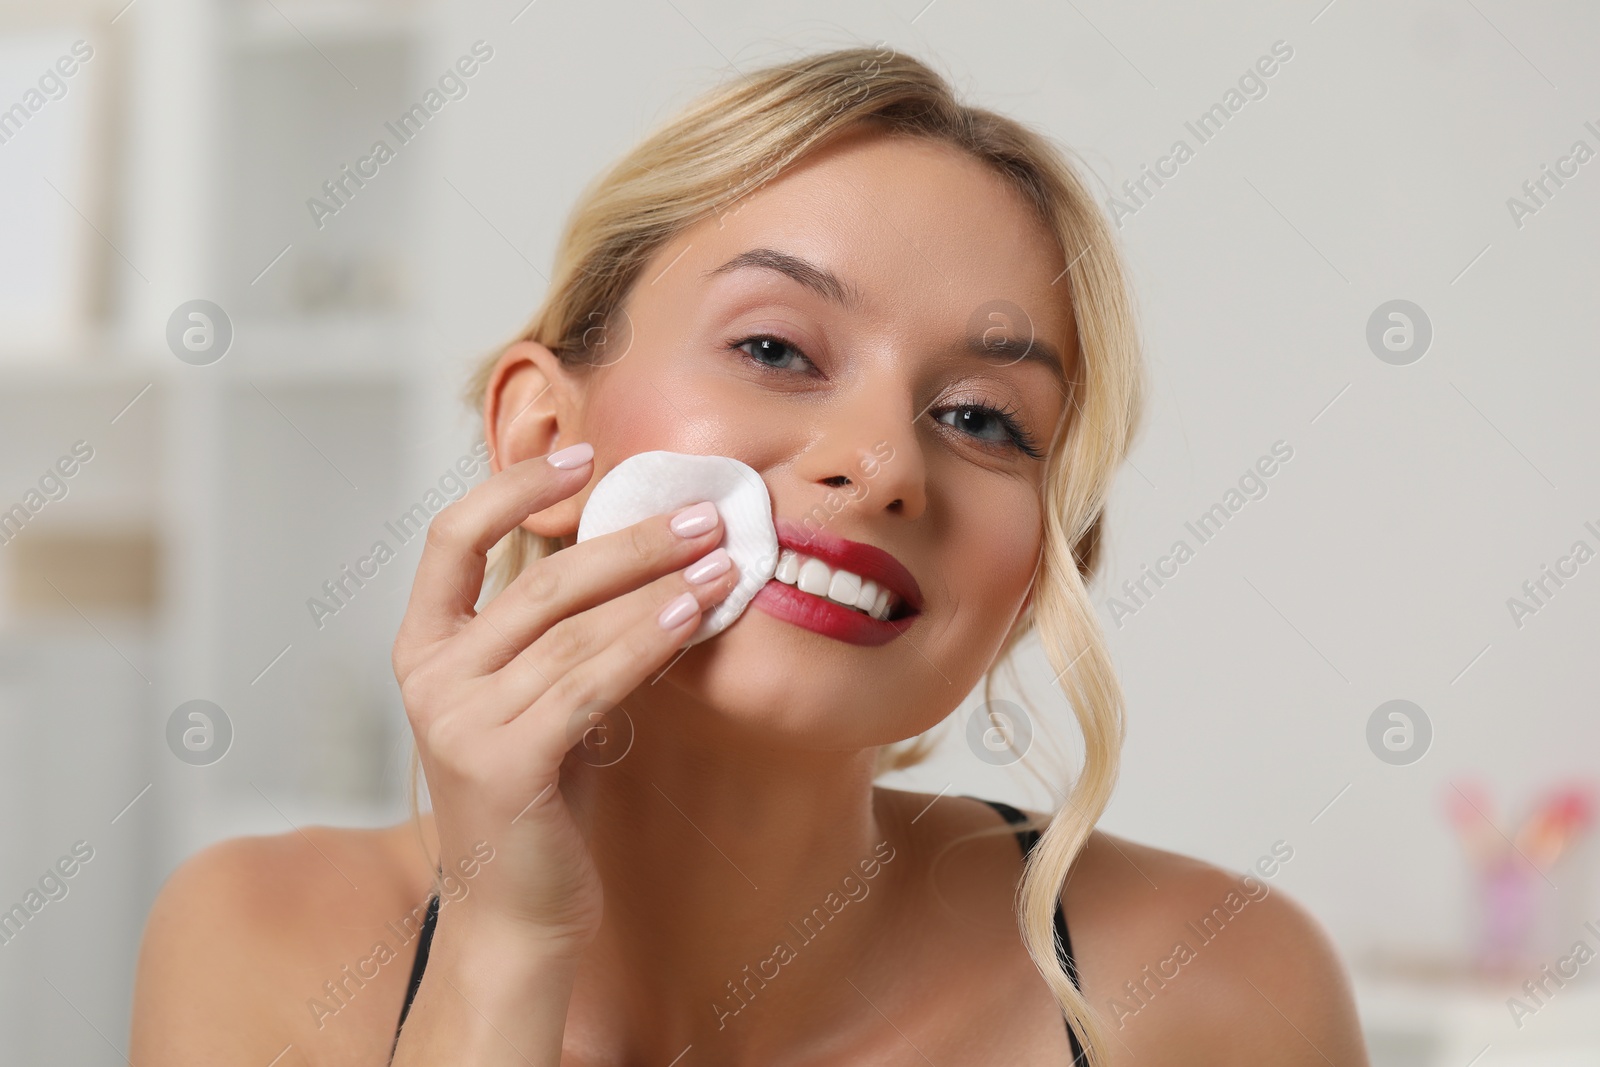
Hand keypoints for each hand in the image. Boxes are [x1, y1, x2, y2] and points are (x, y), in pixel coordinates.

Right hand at [391, 443, 738, 954]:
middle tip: (706, 511)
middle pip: (541, 579)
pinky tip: (696, 614)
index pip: (453, 537)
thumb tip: (647, 544)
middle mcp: (430, 678)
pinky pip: (591, 682)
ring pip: (575, 628)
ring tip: (726, 557)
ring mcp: (458, 722)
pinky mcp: (503, 764)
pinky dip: (649, 641)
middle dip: (633, 538)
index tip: (584, 454)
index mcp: (425, 647)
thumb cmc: (540, 796)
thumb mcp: (539, 694)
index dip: (515, 487)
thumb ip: (561, 629)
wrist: (519, 913)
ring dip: (661, 584)